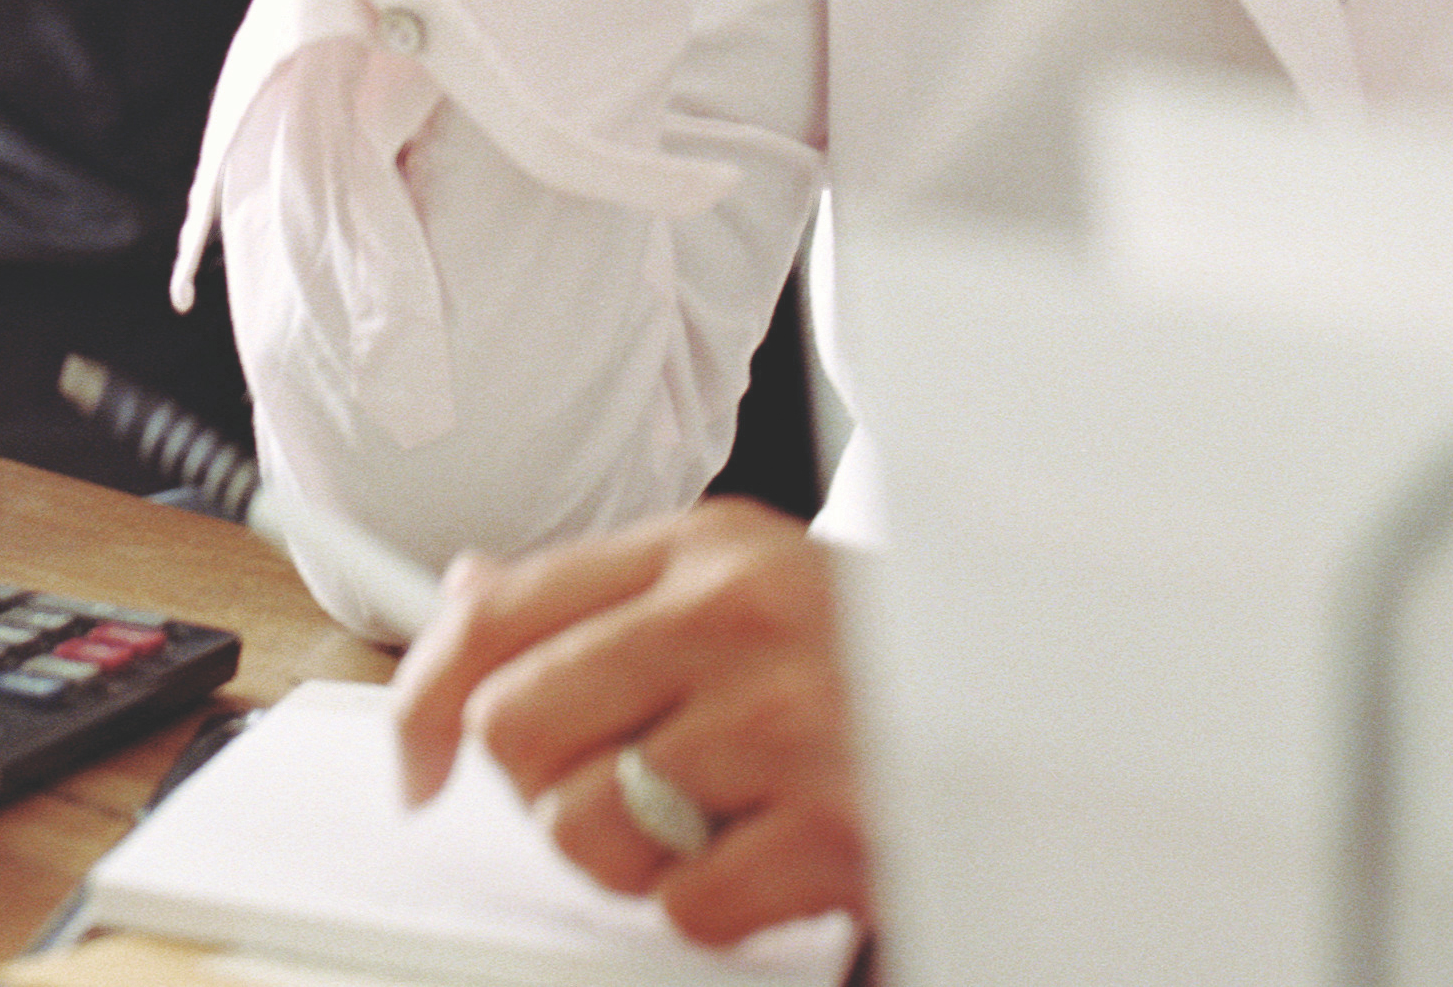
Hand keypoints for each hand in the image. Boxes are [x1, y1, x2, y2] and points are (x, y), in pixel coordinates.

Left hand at [389, 502, 869, 947]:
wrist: (1036, 696)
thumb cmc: (872, 653)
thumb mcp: (739, 579)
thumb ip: (603, 592)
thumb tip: (468, 597)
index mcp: (699, 549)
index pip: (501, 609)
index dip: (428, 697)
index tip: (415, 761)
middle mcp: (732, 617)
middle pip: (520, 726)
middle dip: (541, 788)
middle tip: (612, 795)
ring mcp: (782, 721)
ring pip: (588, 826)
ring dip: (633, 855)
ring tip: (711, 822)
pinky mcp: (827, 828)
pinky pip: (683, 902)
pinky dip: (713, 903)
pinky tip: (769, 857)